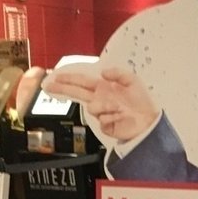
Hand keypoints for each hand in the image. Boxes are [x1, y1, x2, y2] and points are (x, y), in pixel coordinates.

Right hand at [44, 62, 159, 142]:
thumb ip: (117, 73)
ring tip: (119, 108)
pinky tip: (120, 117)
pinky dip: (112, 118)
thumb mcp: (132, 80)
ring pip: (92, 108)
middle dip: (63, 89)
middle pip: (76, 92)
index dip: (69, 79)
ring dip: (105, 106)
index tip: (56, 77)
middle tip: (49, 85)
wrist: (149, 122)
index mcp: (104, 87)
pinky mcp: (105, 125)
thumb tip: (103, 72)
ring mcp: (102, 112)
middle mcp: (100, 99)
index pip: (82, 81)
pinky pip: (102, 120)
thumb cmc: (143, 102)